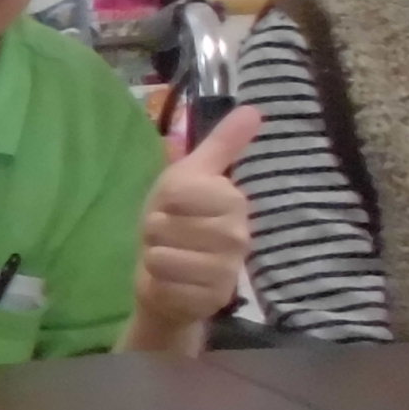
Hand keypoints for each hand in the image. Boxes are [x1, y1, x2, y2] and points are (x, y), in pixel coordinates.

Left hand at [126, 104, 262, 352]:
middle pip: (164, 224)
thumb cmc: (179, 222)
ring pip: (161, 255)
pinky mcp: (210, 300)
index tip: (173, 207)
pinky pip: (165, 285)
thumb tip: (253, 108)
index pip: (180, 192)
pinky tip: (172, 282)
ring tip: (170, 257)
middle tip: (169, 235)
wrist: (172, 277)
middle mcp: (238, 235)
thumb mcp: (191, 177)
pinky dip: (159, 283)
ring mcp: (226, 271)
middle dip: (155, 230)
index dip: (164, 200)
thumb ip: (221, 144)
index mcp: (233, 201)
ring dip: (155, 257)